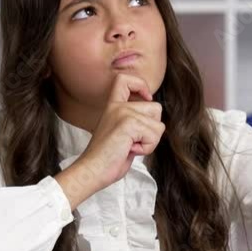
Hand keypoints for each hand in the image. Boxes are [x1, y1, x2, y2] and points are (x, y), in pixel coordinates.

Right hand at [54, 74, 164, 209]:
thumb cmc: (107, 159)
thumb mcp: (122, 134)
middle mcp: (118, 106)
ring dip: (150, 141)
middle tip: (133, 142)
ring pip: (158, 124)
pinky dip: (147, 149)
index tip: (146, 97)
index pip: (125, 79)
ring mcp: (123, 113)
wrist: (92, 171)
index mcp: (113, 106)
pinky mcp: (129, 124)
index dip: (141, 84)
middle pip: (156, 108)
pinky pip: (154, 136)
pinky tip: (129, 150)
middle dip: (153, 129)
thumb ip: (135, 123)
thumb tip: (156, 123)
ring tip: (130, 146)